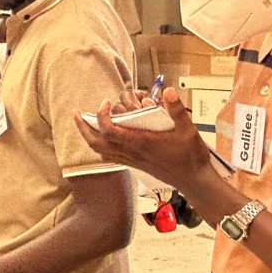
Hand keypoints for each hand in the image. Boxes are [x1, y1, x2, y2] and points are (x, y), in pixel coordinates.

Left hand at [74, 88, 212, 190]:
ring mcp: (131, 160)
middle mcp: (131, 152)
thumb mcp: (188, 129)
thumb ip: (177, 110)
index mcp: (140, 142)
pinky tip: (104, 138)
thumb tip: (169, 91)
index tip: (107, 102)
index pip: (109, 130)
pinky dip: (101, 146)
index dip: (101, 115)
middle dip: (83, 127)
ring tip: (85, 123)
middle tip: (77, 114)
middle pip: (96, 142)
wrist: (193, 180)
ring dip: (89, 137)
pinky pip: (110, 156)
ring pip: (100, 150)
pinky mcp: (134, 164)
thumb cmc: (191, 156)